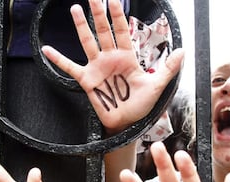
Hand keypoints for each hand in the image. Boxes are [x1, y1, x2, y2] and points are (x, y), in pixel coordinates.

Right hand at [42, 0, 183, 133]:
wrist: (127, 122)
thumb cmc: (140, 105)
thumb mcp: (157, 86)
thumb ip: (168, 69)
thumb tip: (182, 51)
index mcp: (127, 57)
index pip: (122, 30)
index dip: (118, 14)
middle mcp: (110, 58)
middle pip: (103, 30)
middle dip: (98, 13)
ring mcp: (97, 68)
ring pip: (87, 42)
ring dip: (81, 26)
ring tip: (75, 9)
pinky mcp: (87, 80)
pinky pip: (70, 67)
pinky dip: (58, 59)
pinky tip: (47, 50)